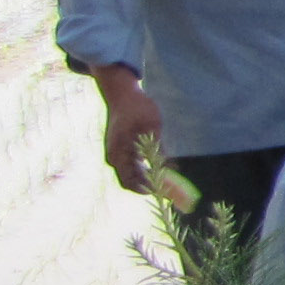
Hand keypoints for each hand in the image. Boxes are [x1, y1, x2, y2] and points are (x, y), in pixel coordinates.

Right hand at [91, 67, 163, 192]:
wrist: (121, 93)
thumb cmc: (136, 106)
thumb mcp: (152, 125)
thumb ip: (158, 147)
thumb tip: (169, 168)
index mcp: (119, 153)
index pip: (131, 182)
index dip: (148, 189)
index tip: (165, 191)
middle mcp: (114, 157)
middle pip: (130, 182)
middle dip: (149, 186)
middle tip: (169, 188)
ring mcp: (115, 153)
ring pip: (131, 174)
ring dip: (147, 178)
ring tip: (167, 178)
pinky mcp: (120, 149)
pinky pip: (131, 165)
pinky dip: (143, 170)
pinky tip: (158, 166)